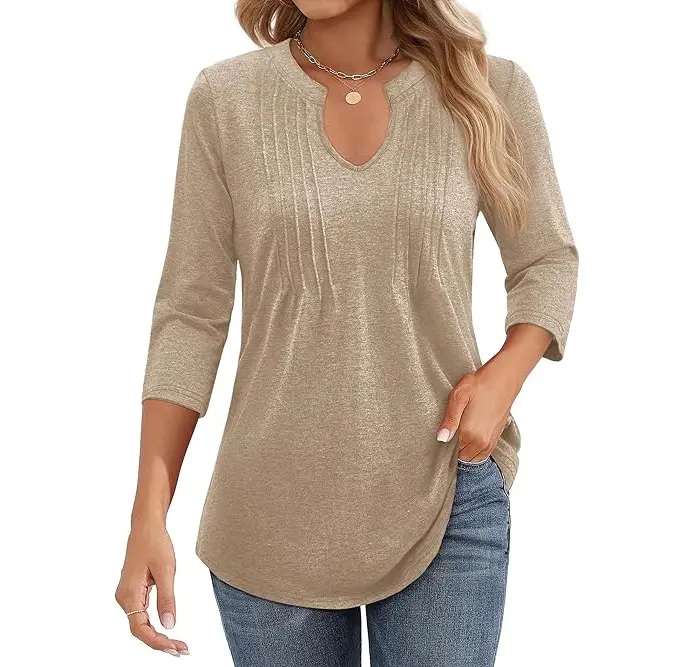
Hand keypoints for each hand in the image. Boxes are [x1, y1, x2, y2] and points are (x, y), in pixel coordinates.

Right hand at [115, 521, 188, 656]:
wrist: (146, 525)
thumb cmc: (155, 543)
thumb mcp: (166, 571)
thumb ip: (167, 599)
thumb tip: (169, 625)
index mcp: (129, 594)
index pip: (140, 629)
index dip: (158, 642)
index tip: (176, 648)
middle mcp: (124, 597)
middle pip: (140, 630)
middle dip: (160, 642)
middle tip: (182, 650)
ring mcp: (127, 594)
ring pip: (141, 623)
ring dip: (158, 635)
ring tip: (178, 644)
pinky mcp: (133, 591)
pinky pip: (142, 613)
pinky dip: (155, 623)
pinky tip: (167, 628)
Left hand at [436, 357, 519, 462]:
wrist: (503, 378)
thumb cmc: (479, 384)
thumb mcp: (458, 397)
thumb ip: (450, 420)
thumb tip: (441, 438)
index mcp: (470, 434)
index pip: (452, 454)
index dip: (443, 449)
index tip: (440, 439)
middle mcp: (482, 442)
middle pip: (462, 458)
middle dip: (453, 452)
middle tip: (447, 436)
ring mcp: (490, 442)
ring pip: (472, 459)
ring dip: (464, 452)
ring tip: (457, 437)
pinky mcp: (496, 438)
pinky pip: (482, 455)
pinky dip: (474, 452)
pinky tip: (468, 438)